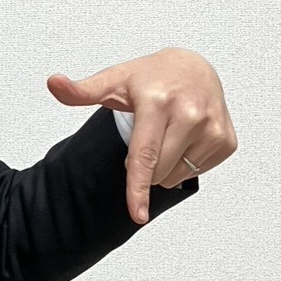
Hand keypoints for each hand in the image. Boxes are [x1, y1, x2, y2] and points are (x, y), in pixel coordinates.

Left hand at [46, 47, 235, 224]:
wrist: (194, 66)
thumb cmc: (150, 76)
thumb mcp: (114, 79)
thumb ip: (81, 90)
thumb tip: (53, 83)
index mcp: (157, 101)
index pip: (144, 154)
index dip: (138, 188)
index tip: (136, 214)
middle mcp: (189, 113)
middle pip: (159, 169)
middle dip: (144, 166)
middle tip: (144, 136)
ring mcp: (212, 127)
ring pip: (178, 174)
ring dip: (165, 166)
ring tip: (164, 133)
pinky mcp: (227, 139)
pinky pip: (198, 171)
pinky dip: (185, 163)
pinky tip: (184, 138)